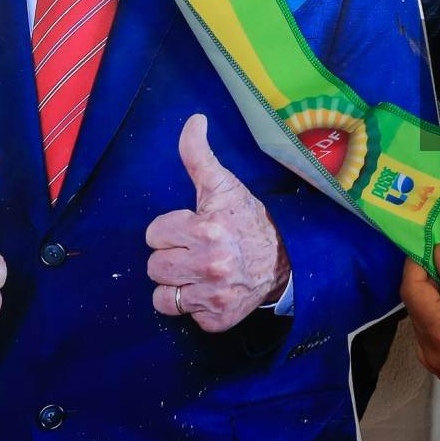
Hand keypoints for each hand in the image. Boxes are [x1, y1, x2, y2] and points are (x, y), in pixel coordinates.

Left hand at [145, 114, 289, 332]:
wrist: (285, 261)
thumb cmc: (248, 221)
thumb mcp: (223, 186)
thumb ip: (198, 155)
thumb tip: (194, 120)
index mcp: (206, 230)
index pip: (154, 235)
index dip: (170, 230)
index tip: (190, 228)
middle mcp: (210, 265)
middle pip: (155, 266)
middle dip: (171, 257)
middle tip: (193, 250)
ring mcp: (214, 296)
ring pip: (162, 296)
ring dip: (176, 285)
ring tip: (197, 272)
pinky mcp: (217, 320)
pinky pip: (184, 316)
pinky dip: (194, 305)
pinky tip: (209, 290)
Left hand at [401, 244, 439, 397]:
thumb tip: (438, 253)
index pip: (411, 291)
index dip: (414, 265)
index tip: (424, 248)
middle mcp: (431, 352)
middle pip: (414, 309)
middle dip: (424, 284)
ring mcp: (437, 367)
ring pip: (421, 326)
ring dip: (431, 305)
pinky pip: (431, 343)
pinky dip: (438, 325)